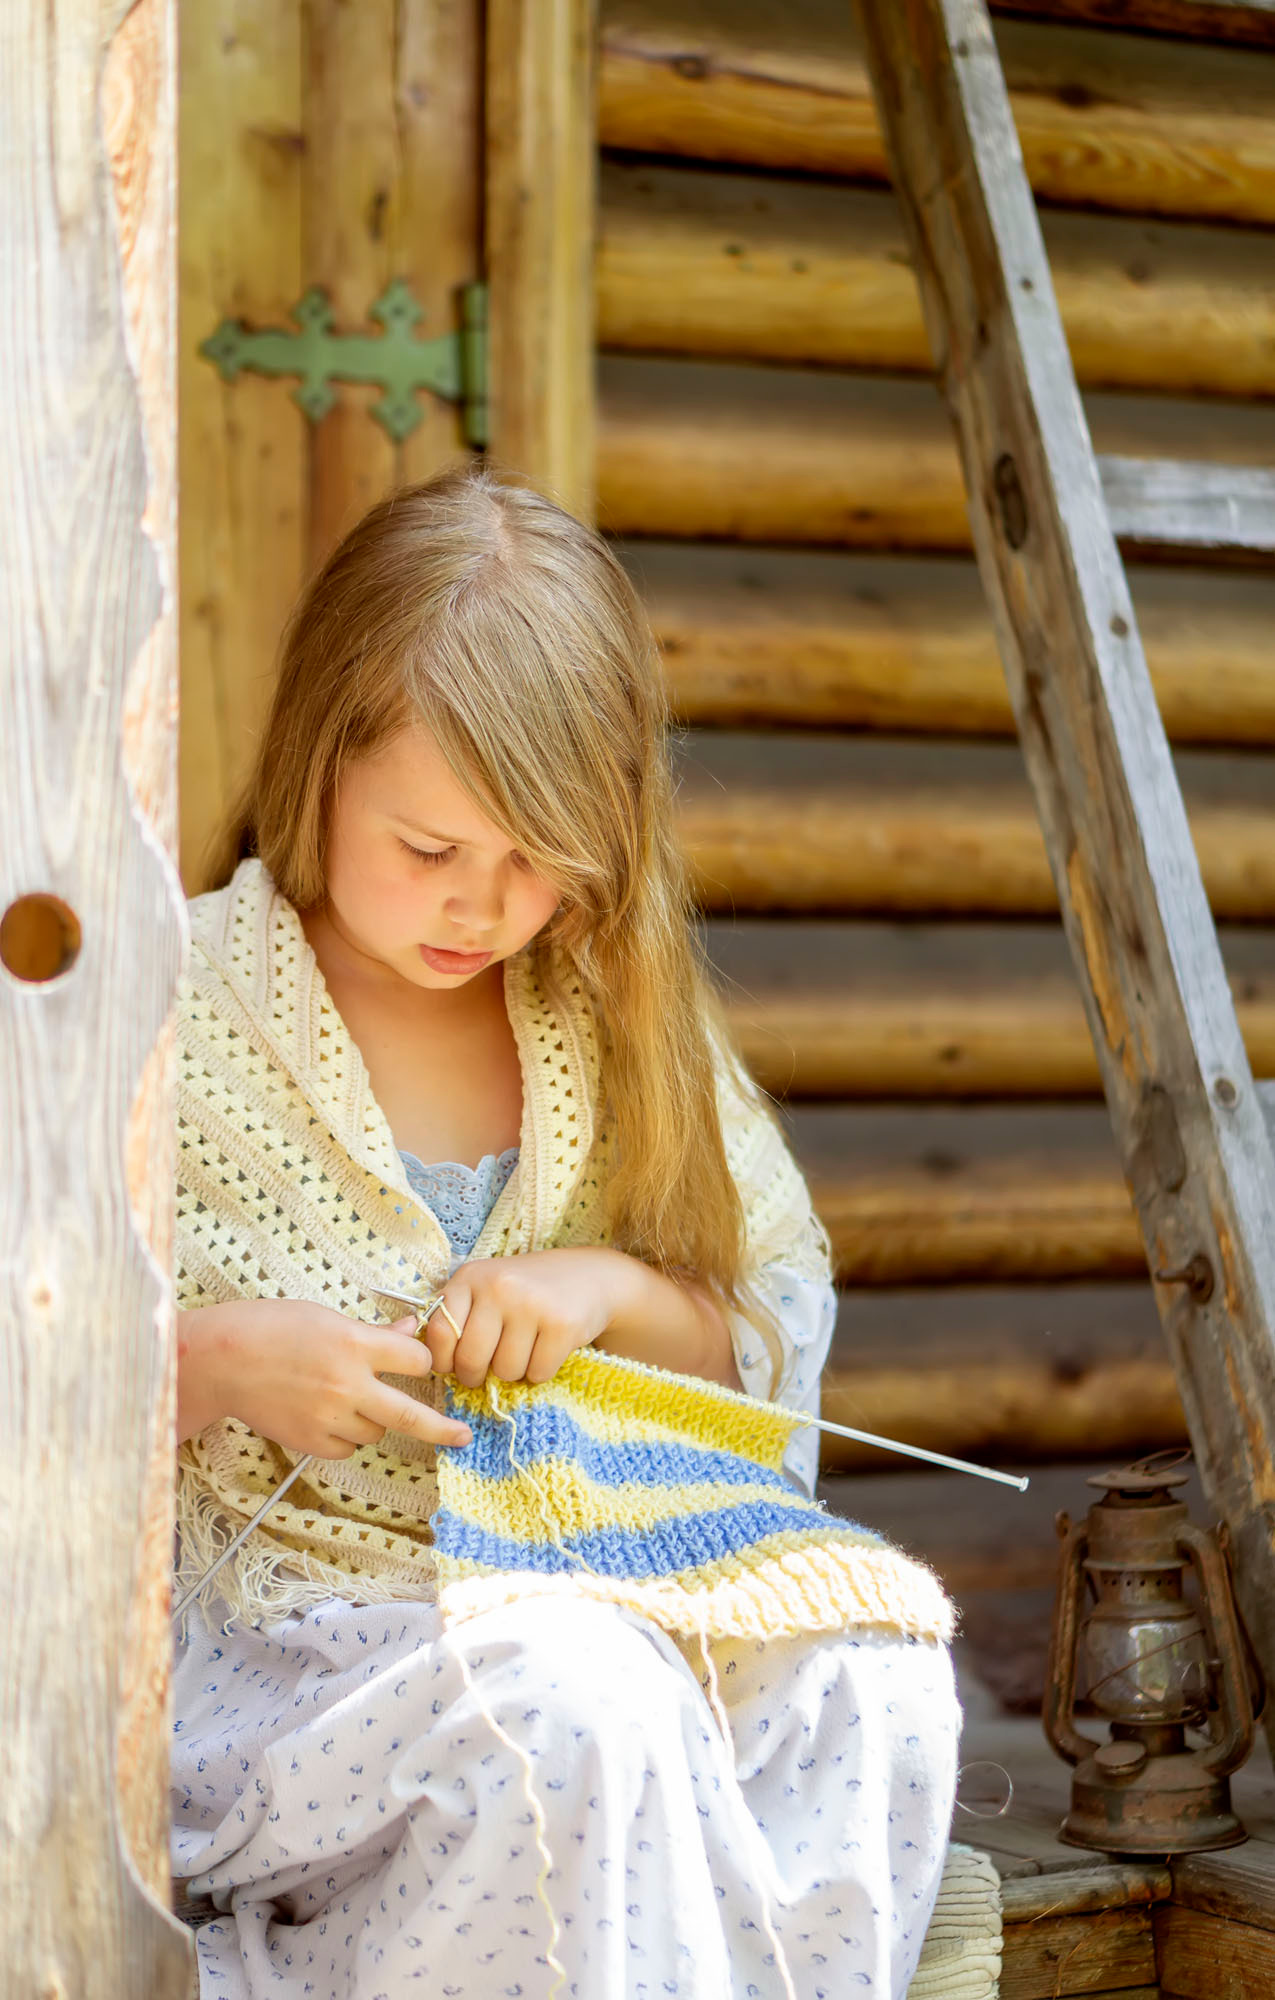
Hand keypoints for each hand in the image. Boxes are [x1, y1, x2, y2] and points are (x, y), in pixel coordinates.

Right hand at [177, 1298, 472, 1457]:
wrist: (222, 1361)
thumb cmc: (272, 1328)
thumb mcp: (326, 1317)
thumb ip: (372, 1332)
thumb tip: (409, 1331)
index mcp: (356, 1344)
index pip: (416, 1359)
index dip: (421, 1359)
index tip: (419, 1362)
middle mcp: (348, 1385)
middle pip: (412, 1416)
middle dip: (444, 1429)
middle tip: (465, 1437)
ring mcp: (330, 1417)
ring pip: (376, 1431)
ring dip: (375, 1419)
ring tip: (345, 1397)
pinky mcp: (311, 1442)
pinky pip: (347, 1446)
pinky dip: (346, 1435)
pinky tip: (325, 1414)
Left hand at [421, 1248, 629, 1388]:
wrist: (590, 1277)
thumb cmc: (527, 1292)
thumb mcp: (486, 1290)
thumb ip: (457, 1317)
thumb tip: (430, 1363)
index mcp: (471, 1277)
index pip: (437, 1334)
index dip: (444, 1360)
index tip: (455, 1363)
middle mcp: (498, 1286)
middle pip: (470, 1360)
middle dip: (478, 1375)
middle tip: (492, 1365)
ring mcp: (531, 1304)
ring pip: (505, 1371)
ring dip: (514, 1372)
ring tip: (525, 1347)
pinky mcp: (562, 1324)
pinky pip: (537, 1373)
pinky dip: (541, 1371)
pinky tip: (547, 1347)